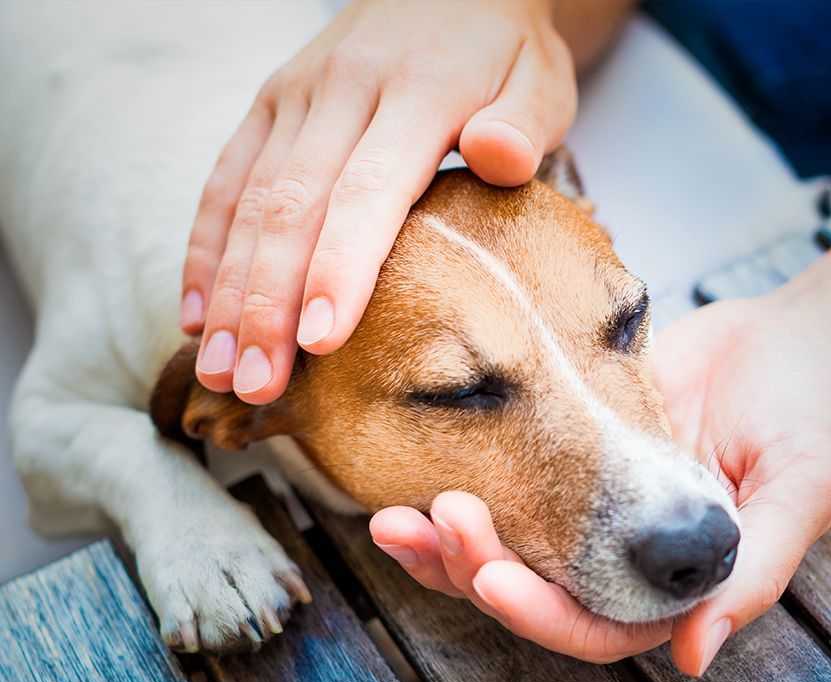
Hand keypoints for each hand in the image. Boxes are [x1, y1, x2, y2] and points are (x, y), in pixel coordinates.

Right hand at [182, 0, 575, 403]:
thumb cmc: (504, 53)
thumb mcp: (539, 79)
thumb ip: (522, 123)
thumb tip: (500, 156)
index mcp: (417, 92)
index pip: (368, 191)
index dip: (340, 268)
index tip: (320, 341)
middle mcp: (343, 90)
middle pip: (292, 207)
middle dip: (268, 304)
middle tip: (256, 384)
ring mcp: (296, 96)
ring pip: (249, 201)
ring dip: (228, 291)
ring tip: (218, 369)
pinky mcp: (270, 104)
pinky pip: (226, 179)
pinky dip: (205, 248)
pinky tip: (197, 312)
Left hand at [371, 289, 830, 674]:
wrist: (788, 336)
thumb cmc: (810, 412)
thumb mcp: (801, 491)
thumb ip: (755, 574)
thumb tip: (693, 657)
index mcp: (677, 586)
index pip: (597, 627)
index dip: (542, 614)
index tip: (492, 578)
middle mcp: (624, 562)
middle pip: (533, 597)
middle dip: (475, 570)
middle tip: (433, 523)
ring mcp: (590, 511)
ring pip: (506, 551)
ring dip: (447, 545)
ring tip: (394, 519)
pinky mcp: (564, 457)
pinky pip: (504, 486)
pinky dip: (457, 490)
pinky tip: (411, 485)